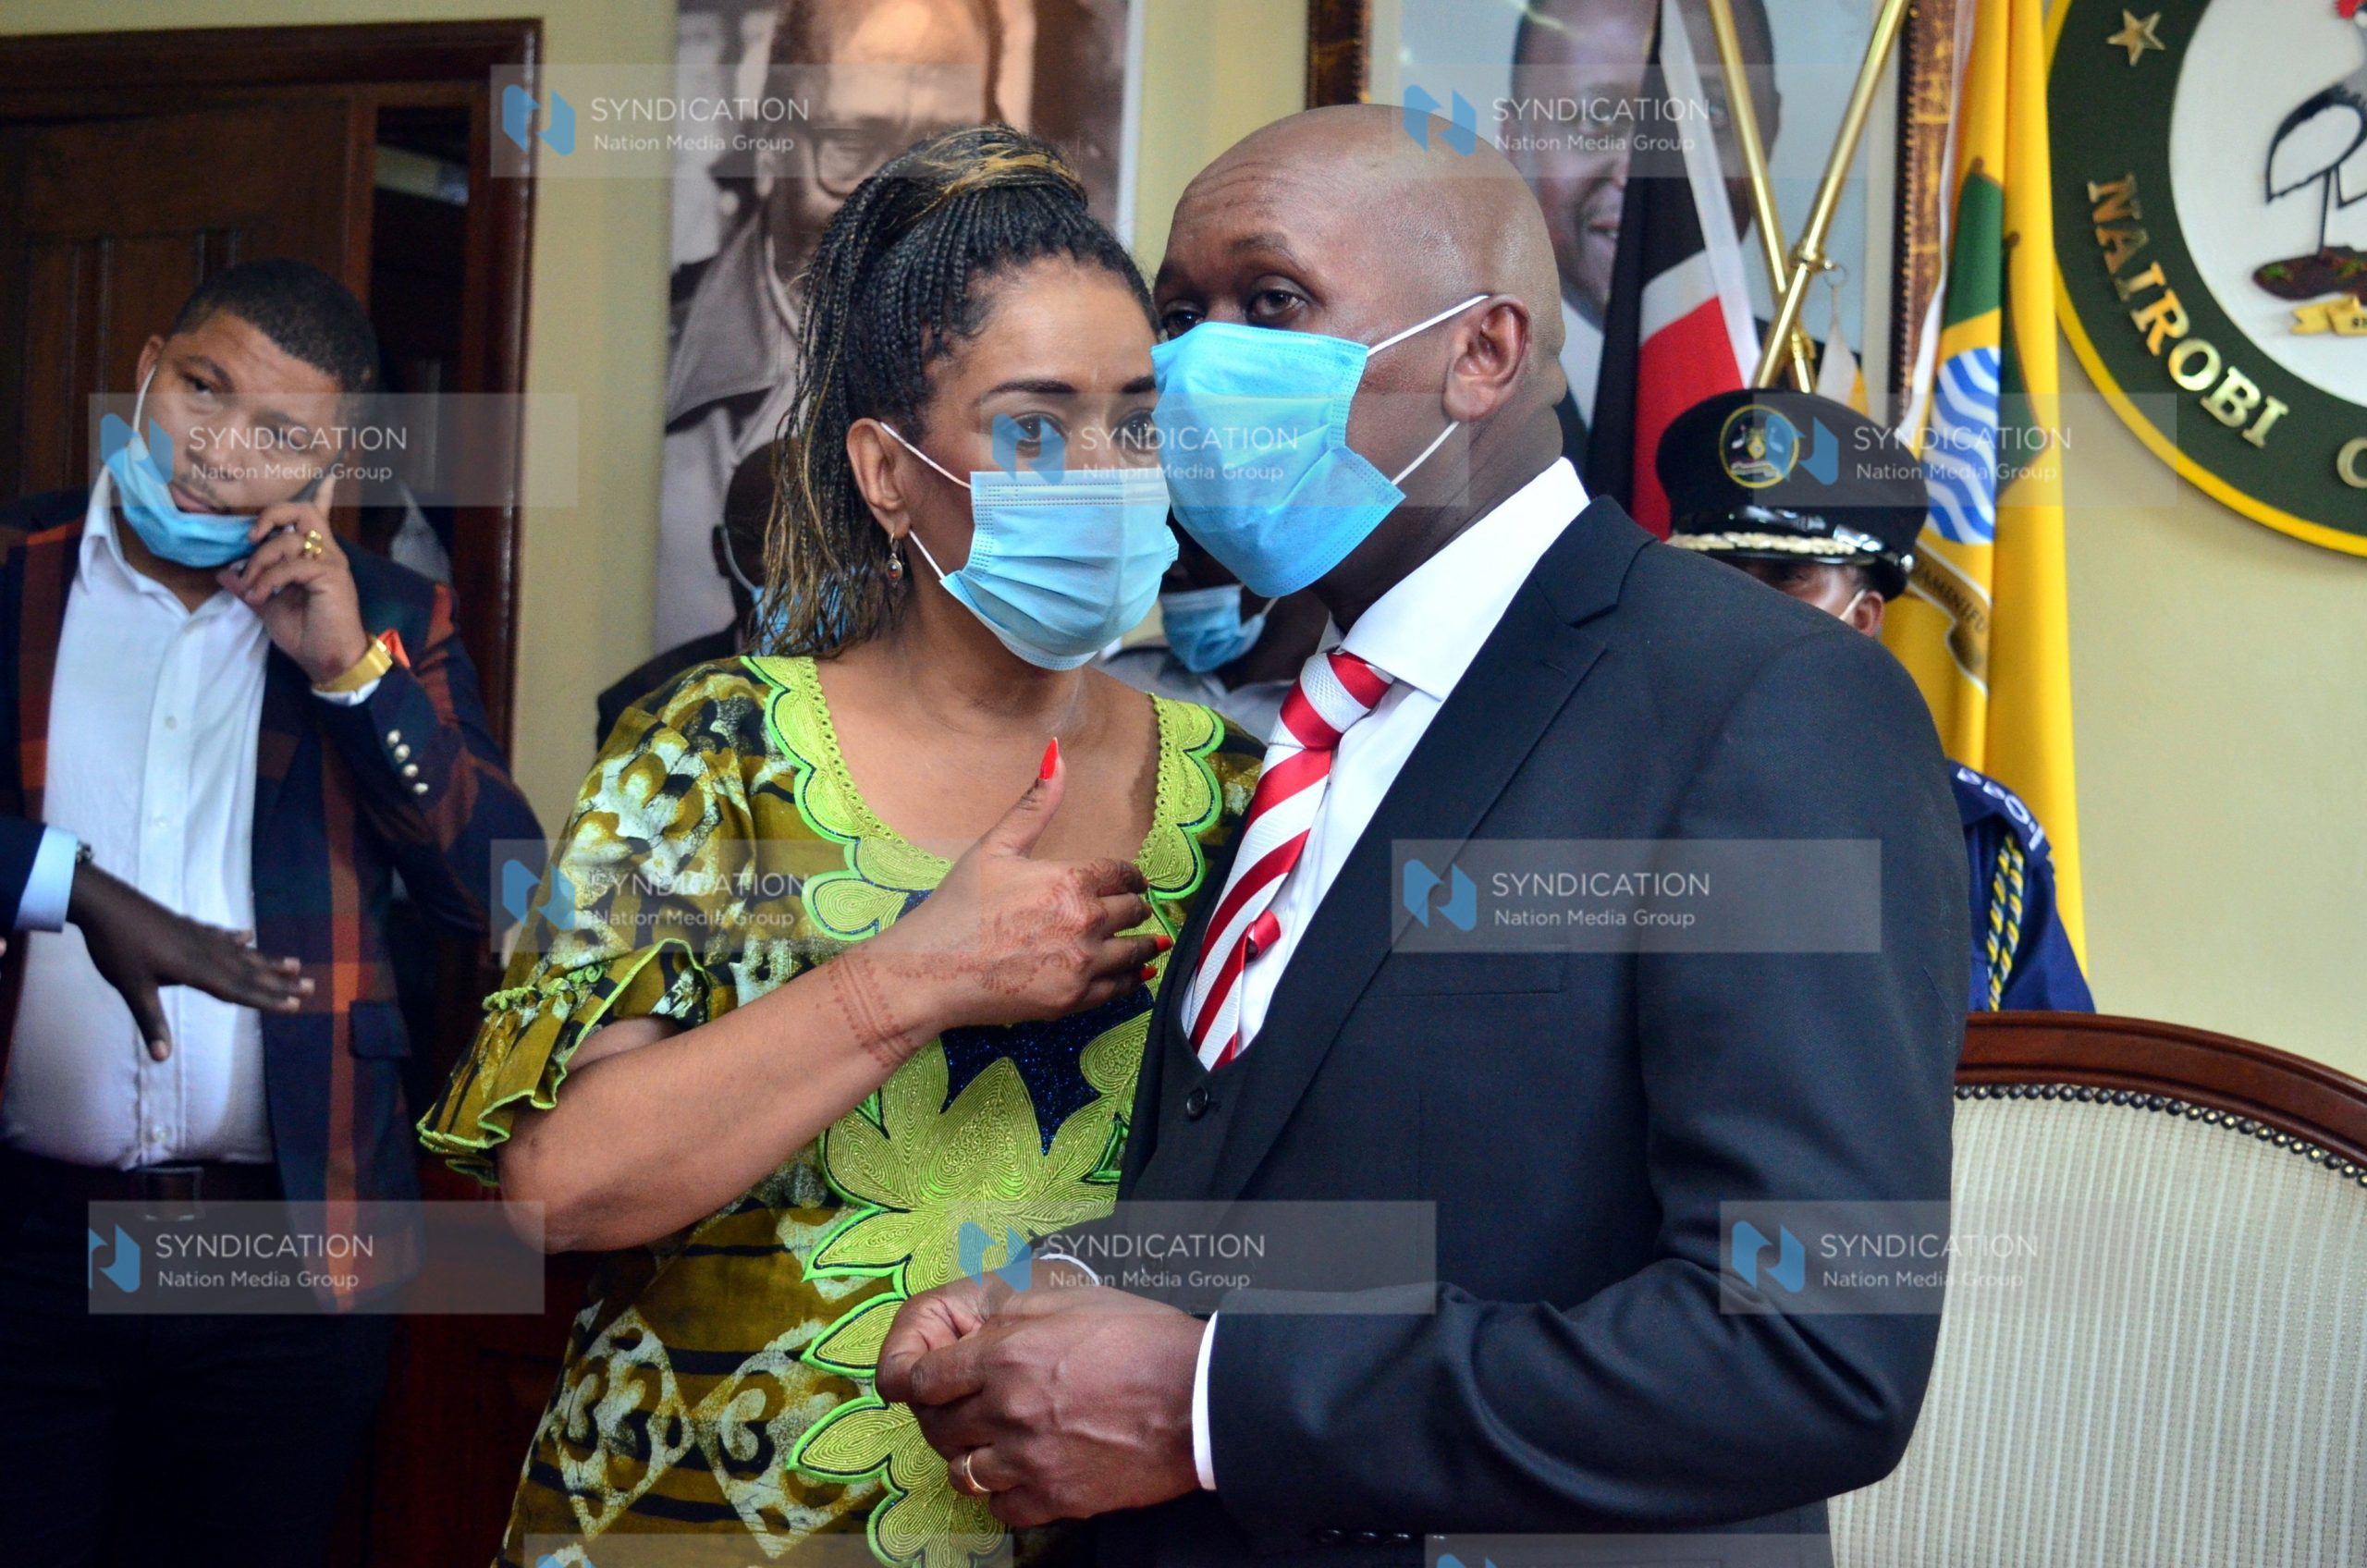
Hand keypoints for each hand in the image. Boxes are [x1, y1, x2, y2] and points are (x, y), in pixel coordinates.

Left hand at [68, 860, 313, 1060]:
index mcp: (196, 970)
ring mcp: (199, 936)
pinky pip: (220, 935)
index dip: (267, 1000)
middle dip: (281, 982)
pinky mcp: (187, 926)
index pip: (239, 990)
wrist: (105, 904)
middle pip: (249, 971)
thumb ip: (151, 1021)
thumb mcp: (132, 989)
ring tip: (295, 962)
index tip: (296, 1006)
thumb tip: (161, 1058)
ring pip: (241, 953)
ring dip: (268, 960)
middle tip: (312, 986)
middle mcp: (206, 953)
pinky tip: (247, 935)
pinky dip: (236, 938)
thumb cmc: (117, 948)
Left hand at [217, 474, 370, 684]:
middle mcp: (326, 552)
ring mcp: (330, 562)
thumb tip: (224, 571)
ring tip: (253, 588)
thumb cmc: (305, 633)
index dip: (321, 493)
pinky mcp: (331, 575)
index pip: (318, 516)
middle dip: (270, 516)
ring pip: (288, 539)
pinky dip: (268, 579)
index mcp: (315, 555)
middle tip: (250, 539)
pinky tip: (262, 597)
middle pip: (302, 511)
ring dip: (260, 562)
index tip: (326, 475)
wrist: (328, 660)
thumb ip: (250, 585)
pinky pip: (291, 564)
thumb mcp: (269, 606)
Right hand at [856, 741, 1168, 1040]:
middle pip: (1134, 911)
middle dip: (1133, 907)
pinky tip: (1128, 974)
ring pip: (1136, 951)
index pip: (1124, 874)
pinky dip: (1128, 979)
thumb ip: (1034, 804)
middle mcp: (1085, 922)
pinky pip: (1120, 989)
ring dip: (1140, 943)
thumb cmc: (957, 908)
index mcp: (1070, 881)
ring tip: (1142, 940)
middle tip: (1131, 909)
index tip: (1133, 881)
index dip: (1131, 876)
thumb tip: (1056, 753)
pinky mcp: (1074, 1001)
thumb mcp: (994, 847)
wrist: (930, 972)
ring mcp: (1081, 965)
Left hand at [877, 1274, 1203, 1526]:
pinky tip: (1023, 1471)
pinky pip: (1000, 1508)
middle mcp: (1006, 1411)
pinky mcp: (1055, 1498)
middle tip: (966, 1405)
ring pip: (961, 1471)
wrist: (1200, 1399)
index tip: (934, 1377)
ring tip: (994, 1441)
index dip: (919, 1374)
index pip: (919, 1377)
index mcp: (1006, 1355)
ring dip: (969, 1454)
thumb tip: (973, 1325)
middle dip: (942, 1413)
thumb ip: (1012, 1310)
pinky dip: (1003, 1492)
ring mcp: (1028, 1461)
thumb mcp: (1073, 1298)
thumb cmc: (1143, 1338)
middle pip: (936, 1426)